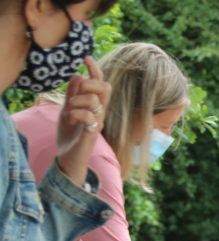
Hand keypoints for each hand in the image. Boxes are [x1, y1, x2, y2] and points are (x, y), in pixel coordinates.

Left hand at [56, 56, 110, 187]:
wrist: (68, 158)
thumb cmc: (69, 135)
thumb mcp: (67, 109)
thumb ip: (72, 94)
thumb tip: (77, 75)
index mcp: (94, 105)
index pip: (100, 83)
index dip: (95, 69)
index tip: (86, 57)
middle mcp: (100, 112)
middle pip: (104, 88)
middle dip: (89, 84)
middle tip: (76, 92)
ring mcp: (98, 123)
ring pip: (94, 100)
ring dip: (77, 101)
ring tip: (69, 111)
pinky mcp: (93, 133)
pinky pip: (88, 116)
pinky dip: (76, 114)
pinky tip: (70, 121)